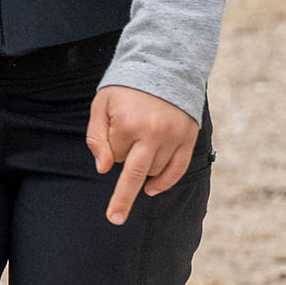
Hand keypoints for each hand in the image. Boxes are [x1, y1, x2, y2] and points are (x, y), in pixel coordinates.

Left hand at [86, 85, 199, 224]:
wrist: (163, 66)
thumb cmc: (127, 87)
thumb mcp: (102, 103)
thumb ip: (97, 136)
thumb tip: (103, 169)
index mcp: (128, 122)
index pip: (114, 153)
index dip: (111, 144)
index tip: (115, 128)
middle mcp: (152, 133)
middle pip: (134, 175)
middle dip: (122, 199)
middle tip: (114, 218)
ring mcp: (172, 138)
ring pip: (153, 171)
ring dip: (142, 171)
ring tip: (139, 151)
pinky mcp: (188, 139)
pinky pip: (176, 171)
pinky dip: (163, 182)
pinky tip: (151, 189)